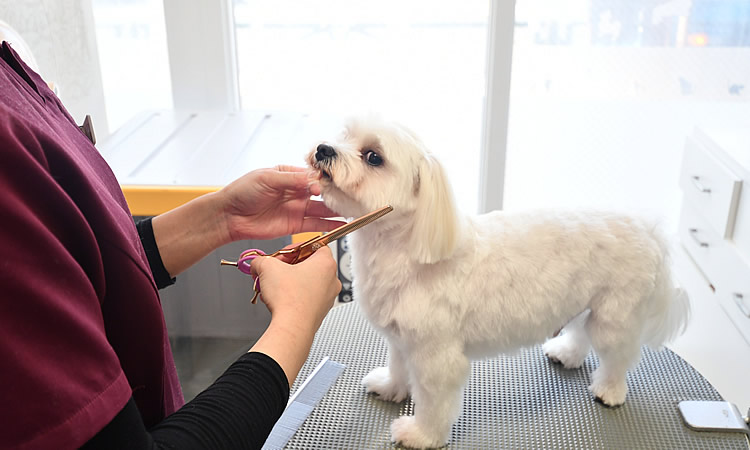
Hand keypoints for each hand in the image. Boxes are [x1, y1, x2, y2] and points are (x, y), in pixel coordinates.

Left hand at [219, 165, 345, 240]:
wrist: (229, 216)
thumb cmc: (242, 192)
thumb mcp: (267, 179)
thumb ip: (292, 180)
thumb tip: (315, 180)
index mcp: (289, 175)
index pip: (314, 175)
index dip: (326, 179)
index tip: (335, 182)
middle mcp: (296, 191)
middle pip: (322, 192)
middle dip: (336, 194)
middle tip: (350, 196)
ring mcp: (296, 208)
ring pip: (322, 209)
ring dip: (336, 210)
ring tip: (352, 210)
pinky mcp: (295, 225)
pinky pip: (316, 225)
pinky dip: (329, 225)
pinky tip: (342, 225)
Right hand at [251, 245, 340, 334]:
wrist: (292, 327)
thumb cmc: (289, 299)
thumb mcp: (267, 268)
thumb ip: (261, 260)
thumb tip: (257, 263)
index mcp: (326, 263)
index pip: (315, 245)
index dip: (295, 248)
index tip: (282, 254)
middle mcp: (331, 279)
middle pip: (310, 264)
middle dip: (289, 265)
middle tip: (275, 269)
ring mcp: (328, 296)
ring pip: (308, 281)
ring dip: (290, 280)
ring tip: (274, 285)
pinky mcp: (320, 310)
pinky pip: (307, 296)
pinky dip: (294, 295)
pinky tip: (280, 298)